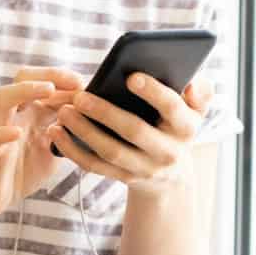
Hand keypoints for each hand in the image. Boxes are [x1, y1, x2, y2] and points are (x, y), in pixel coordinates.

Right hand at [0, 68, 78, 221]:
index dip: (67, 78)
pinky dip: (2, 133)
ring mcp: (1, 130)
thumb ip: (70, 130)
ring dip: (25, 89)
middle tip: (76, 82)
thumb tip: (99, 118)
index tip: (89, 84)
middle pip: (22, 78)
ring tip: (47, 90)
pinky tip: (16, 133)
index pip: (45, 80)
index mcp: (32, 111)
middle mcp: (16, 115)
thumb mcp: (55, 146)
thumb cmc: (25, 168)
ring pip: (3, 98)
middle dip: (49, 74)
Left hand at [53, 74, 211, 193]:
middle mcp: (168, 151)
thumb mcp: (195, 110)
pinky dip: (73, 150)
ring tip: (64, 111)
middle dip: (106, 113)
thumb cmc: (176, 126)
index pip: (173, 108)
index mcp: (187, 128)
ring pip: (110, 151)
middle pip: (135, 131)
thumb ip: (199, 92)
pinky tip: (56, 132)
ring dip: (84, 132)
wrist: (171, 174)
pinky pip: (94, 166)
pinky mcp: (123, 178)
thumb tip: (193, 84)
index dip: (154, 92)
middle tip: (79, 96)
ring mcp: (145, 168)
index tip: (131, 76)